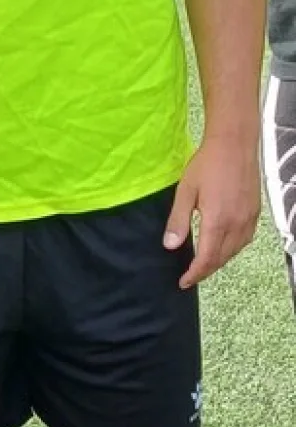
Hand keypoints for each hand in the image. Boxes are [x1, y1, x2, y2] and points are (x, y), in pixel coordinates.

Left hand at [163, 133, 260, 287]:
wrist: (234, 144)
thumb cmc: (206, 165)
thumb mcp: (185, 192)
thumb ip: (178, 220)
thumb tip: (170, 246)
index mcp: (217, 222)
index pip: (206, 259)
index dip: (194, 274)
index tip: (183, 282)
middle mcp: (236, 224)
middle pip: (222, 258)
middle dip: (206, 270)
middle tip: (191, 276)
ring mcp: (249, 218)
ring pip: (235, 251)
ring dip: (219, 261)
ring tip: (204, 264)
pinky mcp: (255, 211)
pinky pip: (245, 239)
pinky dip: (233, 249)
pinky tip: (223, 246)